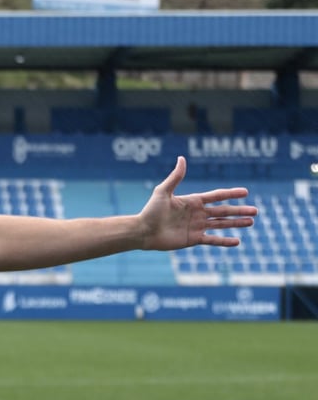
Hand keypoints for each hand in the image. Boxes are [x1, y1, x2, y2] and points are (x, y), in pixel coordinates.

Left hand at [139, 156, 257, 250]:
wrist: (143, 231)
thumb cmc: (151, 211)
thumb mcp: (163, 191)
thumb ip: (175, 177)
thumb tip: (182, 158)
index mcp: (192, 201)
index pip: (216, 196)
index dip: (230, 194)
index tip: (245, 192)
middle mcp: (196, 214)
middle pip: (223, 211)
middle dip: (239, 211)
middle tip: (256, 211)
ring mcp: (196, 227)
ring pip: (221, 224)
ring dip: (236, 223)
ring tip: (251, 222)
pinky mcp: (193, 239)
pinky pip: (212, 240)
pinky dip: (224, 241)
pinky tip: (237, 241)